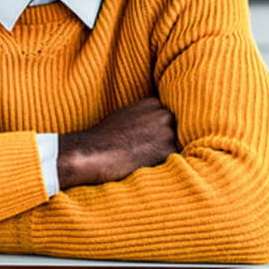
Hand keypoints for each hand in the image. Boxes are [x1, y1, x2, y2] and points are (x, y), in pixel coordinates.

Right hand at [57, 98, 177, 188]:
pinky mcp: (167, 151)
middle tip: (145, 151)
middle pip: (175, 130)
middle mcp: (164, 114)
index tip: (149, 139)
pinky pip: (173, 161)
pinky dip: (162, 165)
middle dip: (165, 141)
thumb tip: (157, 127)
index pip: (168, 117)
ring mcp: (167, 132)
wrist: (93, 153)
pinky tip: (144, 166)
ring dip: (164, 154)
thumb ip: (146, 117)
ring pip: (175, 146)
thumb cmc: (104, 138)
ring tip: (142, 158)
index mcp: (153, 102)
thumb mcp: (126, 116)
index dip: (159, 130)